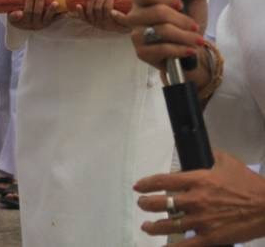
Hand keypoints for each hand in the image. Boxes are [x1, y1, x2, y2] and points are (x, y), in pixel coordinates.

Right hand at [9, 0, 62, 30]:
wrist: (22, 27)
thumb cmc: (16, 18)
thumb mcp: (11, 18)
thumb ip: (13, 15)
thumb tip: (19, 13)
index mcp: (24, 21)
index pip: (27, 10)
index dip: (29, 1)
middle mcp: (34, 24)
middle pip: (37, 12)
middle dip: (39, 1)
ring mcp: (42, 24)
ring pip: (47, 17)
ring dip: (51, 10)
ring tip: (55, 3)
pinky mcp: (49, 24)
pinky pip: (55, 20)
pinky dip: (60, 15)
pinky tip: (65, 11)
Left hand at [76, 0, 127, 32]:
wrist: (123, 33)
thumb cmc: (127, 25)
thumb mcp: (129, 22)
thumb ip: (128, 15)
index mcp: (111, 24)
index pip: (108, 8)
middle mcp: (101, 24)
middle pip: (98, 7)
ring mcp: (94, 23)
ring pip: (90, 10)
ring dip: (92, 0)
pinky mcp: (89, 23)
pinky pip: (83, 18)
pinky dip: (79, 12)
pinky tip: (78, 5)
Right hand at [125, 0, 206, 73]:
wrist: (190, 50)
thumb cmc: (188, 24)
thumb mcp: (197, 3)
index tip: (181, 5)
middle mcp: (135, 15)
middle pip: (158, 12)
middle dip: (183, 21)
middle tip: (195, 27)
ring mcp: (136, 34)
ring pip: (161, 31)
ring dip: (185, 36)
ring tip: (197, 40)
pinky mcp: (141, 52)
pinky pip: (162, 49)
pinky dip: (180, 49)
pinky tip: (189, 50)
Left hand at [134, 150, 264, 244]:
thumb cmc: (249, 184)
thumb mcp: (228, 162)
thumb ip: (212, 156)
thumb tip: (205, 151)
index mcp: (198, 180)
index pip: (164, 180)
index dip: (147, 184)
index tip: (138, 187)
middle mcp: (195, 200)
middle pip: (162, 204)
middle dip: (147, 204)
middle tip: (142, 205)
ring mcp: (202, 220)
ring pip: (170, 225)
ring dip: (154, 227)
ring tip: (147, 226)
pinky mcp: (211, 237)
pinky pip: (187, 244)